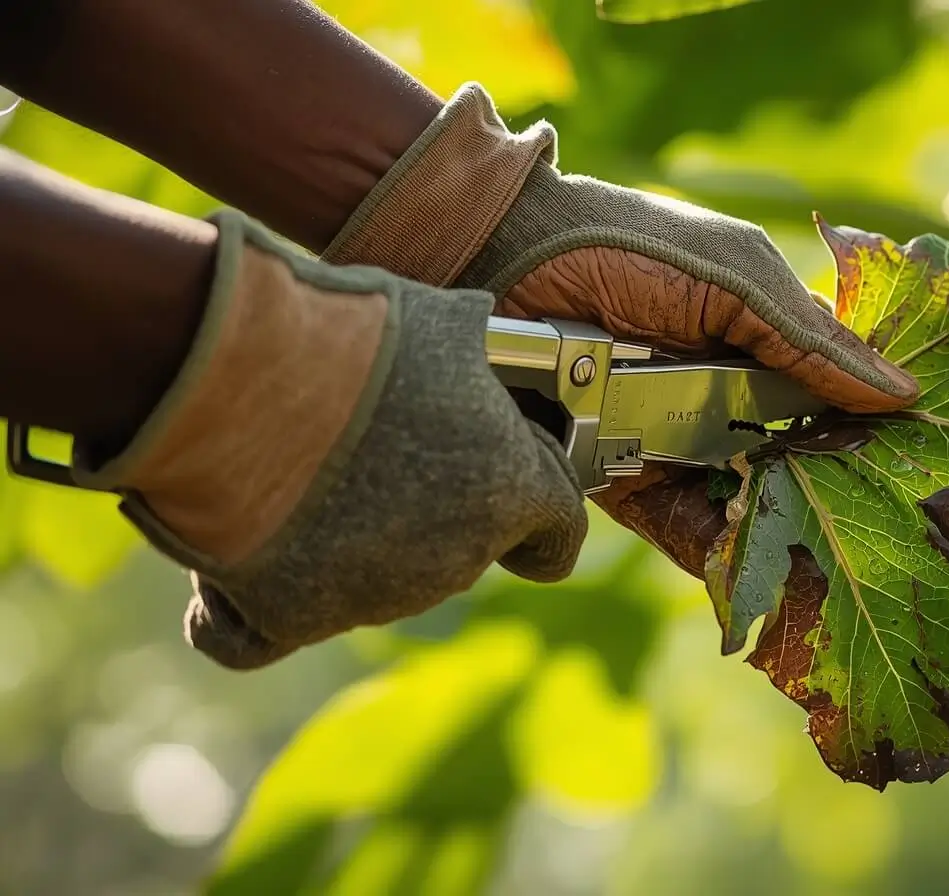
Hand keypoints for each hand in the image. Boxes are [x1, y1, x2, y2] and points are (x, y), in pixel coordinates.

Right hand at [76, 210, 586, 667]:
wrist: (239, 376)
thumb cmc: (350, 338)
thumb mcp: (437, 320)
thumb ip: (468, 345)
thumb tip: (471, 327)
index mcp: (506, 490)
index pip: (558, 526)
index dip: (538, 497)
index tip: (507, 464)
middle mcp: (452, 559)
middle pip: (461, 547)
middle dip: (427, 504)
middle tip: (370, 439)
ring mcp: (374, 599)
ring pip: (370, 583)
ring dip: (341, 538)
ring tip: (289, 459)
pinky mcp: (291, 618)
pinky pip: (269, 634)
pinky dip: (253, 607)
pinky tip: (233, 564)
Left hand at [322, 82, 920, 578]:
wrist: (504, 257)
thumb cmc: (630, 247)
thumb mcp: (737, 280)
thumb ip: (812, 341)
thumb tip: (905, 395)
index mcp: (764, 338)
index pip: (836, 399)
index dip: (875, 442)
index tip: (928, 486)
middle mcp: (727, 393)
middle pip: (796, 465)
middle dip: (837, 508)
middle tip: (890, 553)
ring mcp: (676, 438)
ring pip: (741, 504)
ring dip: (781, 538)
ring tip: (829, 581)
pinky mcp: (621, 476)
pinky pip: (675, 525)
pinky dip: (709, 551)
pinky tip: (751, 579)